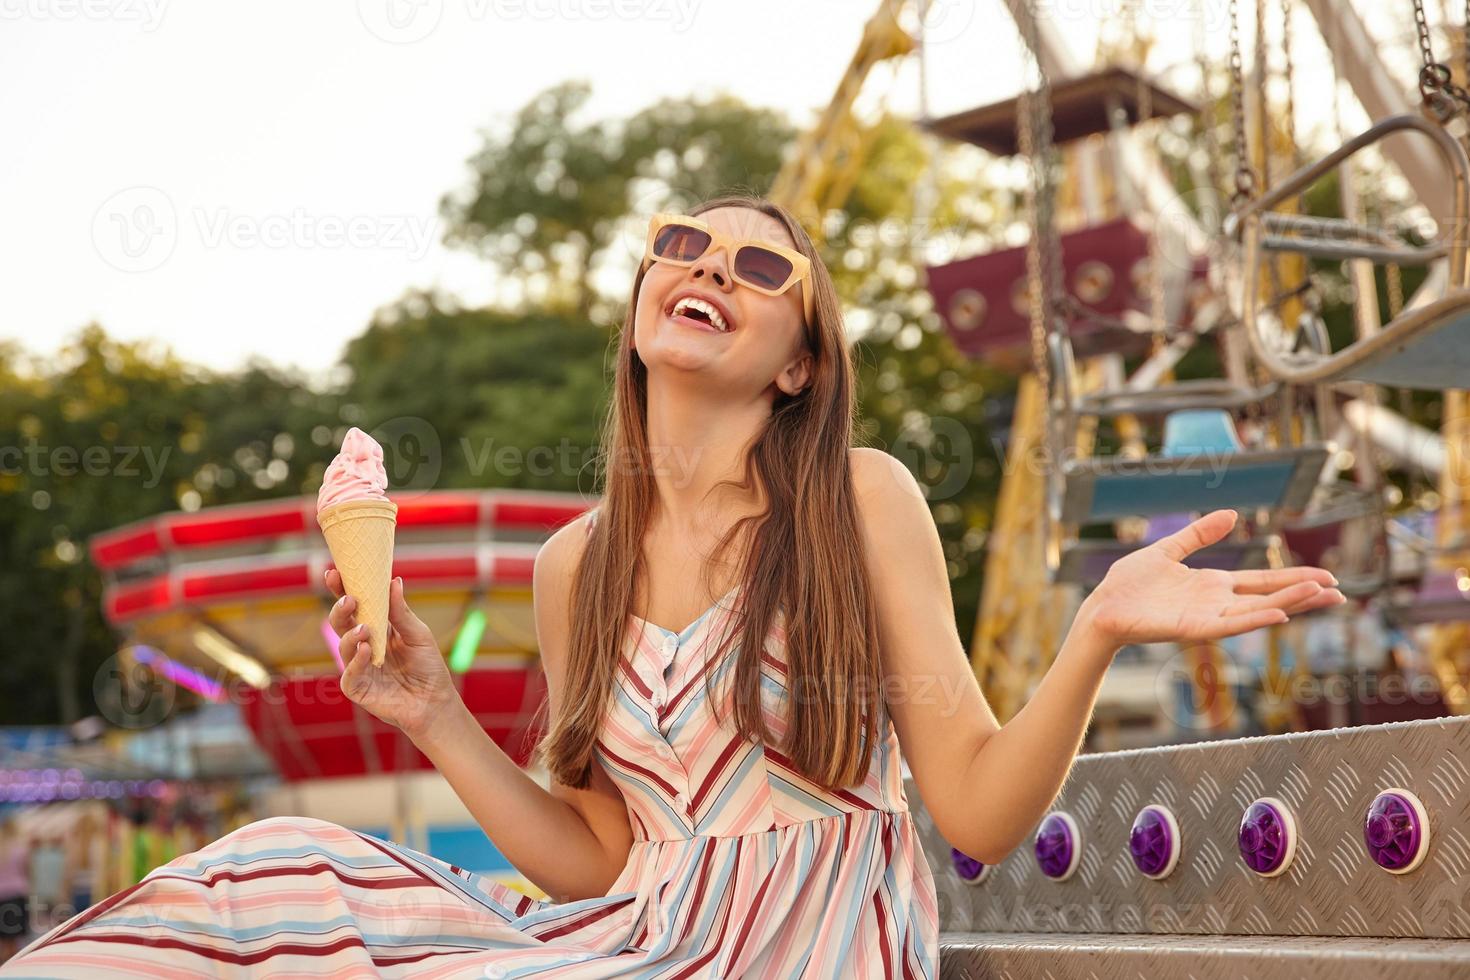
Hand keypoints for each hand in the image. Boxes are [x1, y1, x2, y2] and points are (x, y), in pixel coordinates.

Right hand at [325, 569, 461, 741]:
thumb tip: (394, 581)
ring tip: (365, 629)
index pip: (356, 606)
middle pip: (342, 623)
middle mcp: (363, 645)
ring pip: (343, 647)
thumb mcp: (418, 634)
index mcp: (377, 628)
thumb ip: (402, 612)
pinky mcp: (358, 689)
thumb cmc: (427, 666)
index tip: (335, 572)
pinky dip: (356, 662)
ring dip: (351, 635)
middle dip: (341, 610)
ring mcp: (358, 667)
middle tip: (349, 600)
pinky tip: (365, 651)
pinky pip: (349, 674)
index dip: (343, 590)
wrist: (435, 702)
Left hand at [1081, 509, 1345, 648]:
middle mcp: (1216, 603)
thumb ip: (1199, 534)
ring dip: (1289, 603)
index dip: (1294, 579)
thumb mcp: (1169, 550)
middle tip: (1341, 592)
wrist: (1102, 606)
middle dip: (1304, 594)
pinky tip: (1279, 614)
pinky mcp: (1192, 629)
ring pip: (1256, 610)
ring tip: (1321, 596)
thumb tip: (1233, 514)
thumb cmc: (1129, 584)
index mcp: (1213, 585)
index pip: (1263, 582)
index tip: (1327, 577)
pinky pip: (1229, 625)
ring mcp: (1207, 617)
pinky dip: (1254, 619)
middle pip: (1270, 597)